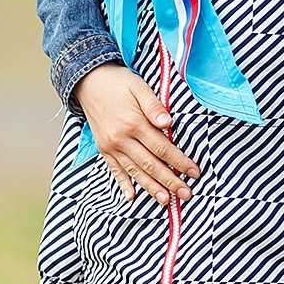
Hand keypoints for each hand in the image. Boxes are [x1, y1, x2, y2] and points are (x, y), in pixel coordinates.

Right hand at [75, 65, 199, 204]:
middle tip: (186, 194)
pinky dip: (123, 183)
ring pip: (134, 171)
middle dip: (170, 181)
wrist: (88, 82)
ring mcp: (111, 146)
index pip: (162, 148)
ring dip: (151, 188)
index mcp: (134, 123)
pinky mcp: (103, 149)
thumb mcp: (138, 86)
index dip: (179, 162)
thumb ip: (154, 105)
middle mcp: (121, 139)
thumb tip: (168, 123)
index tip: (195, 172)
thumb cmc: (118, 83)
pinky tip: (132, 196)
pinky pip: (114, 170)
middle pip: (150, 164)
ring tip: (165, 200)